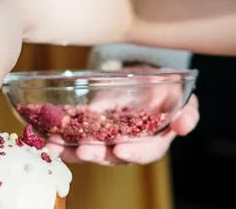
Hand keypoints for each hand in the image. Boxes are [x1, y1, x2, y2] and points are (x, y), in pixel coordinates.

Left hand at [45, 94, 199, 165]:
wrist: (143, 78)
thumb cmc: (163, 89)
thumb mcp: (179, 96)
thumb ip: (187, 112)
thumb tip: (184, 125)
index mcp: (153, 141)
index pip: (146, 152)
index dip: (134, 153)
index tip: (121, 150)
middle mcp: (129, 146)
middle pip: (113, 157)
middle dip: (97, 154)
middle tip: (83, 149)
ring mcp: (107, 141)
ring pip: (90, 152)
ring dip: (72, 151)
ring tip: (56, 145)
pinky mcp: (89, 132)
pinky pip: (74, 141)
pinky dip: (61, 142)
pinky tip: (48, 139)